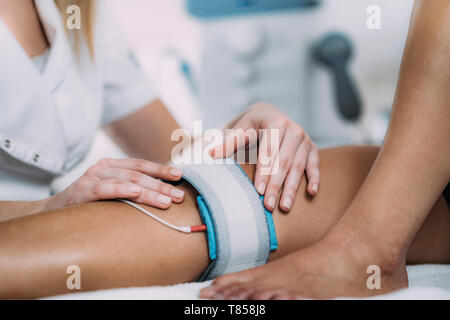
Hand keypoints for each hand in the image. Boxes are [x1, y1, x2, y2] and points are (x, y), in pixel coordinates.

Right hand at [44, 158, 184, 210]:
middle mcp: (102, 167)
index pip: (141, 165)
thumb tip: (164, 195)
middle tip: (179, 196)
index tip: (180, 176)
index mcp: (112, 165)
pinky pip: (105, 189)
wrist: (52, 214)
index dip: (161, 170)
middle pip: (138, 174)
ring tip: (166, 201)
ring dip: (149, 191)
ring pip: (127, 181)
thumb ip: (130, 189)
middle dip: (161, 185)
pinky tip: (136, 193)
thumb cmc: (88, 205)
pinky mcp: (82, 192)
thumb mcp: (110, 192)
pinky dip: (122, 190)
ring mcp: (92, 178)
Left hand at [210, 103, 319, 211]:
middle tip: (268, 205)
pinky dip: (315, 179)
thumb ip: (228, 142)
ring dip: (292, 188)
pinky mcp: (312, 149)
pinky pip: (314, 165)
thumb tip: (211, 153)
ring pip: (299, 167)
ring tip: (284, 207)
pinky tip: (311, 193)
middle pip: (284, 161)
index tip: (257, 190)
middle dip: (276, 185)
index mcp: (275, 122)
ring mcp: (305, 139)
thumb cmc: (251, 126)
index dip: (264, 172)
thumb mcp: (239, 129)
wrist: (269, 116)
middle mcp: (293, 129)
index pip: (268, 151)